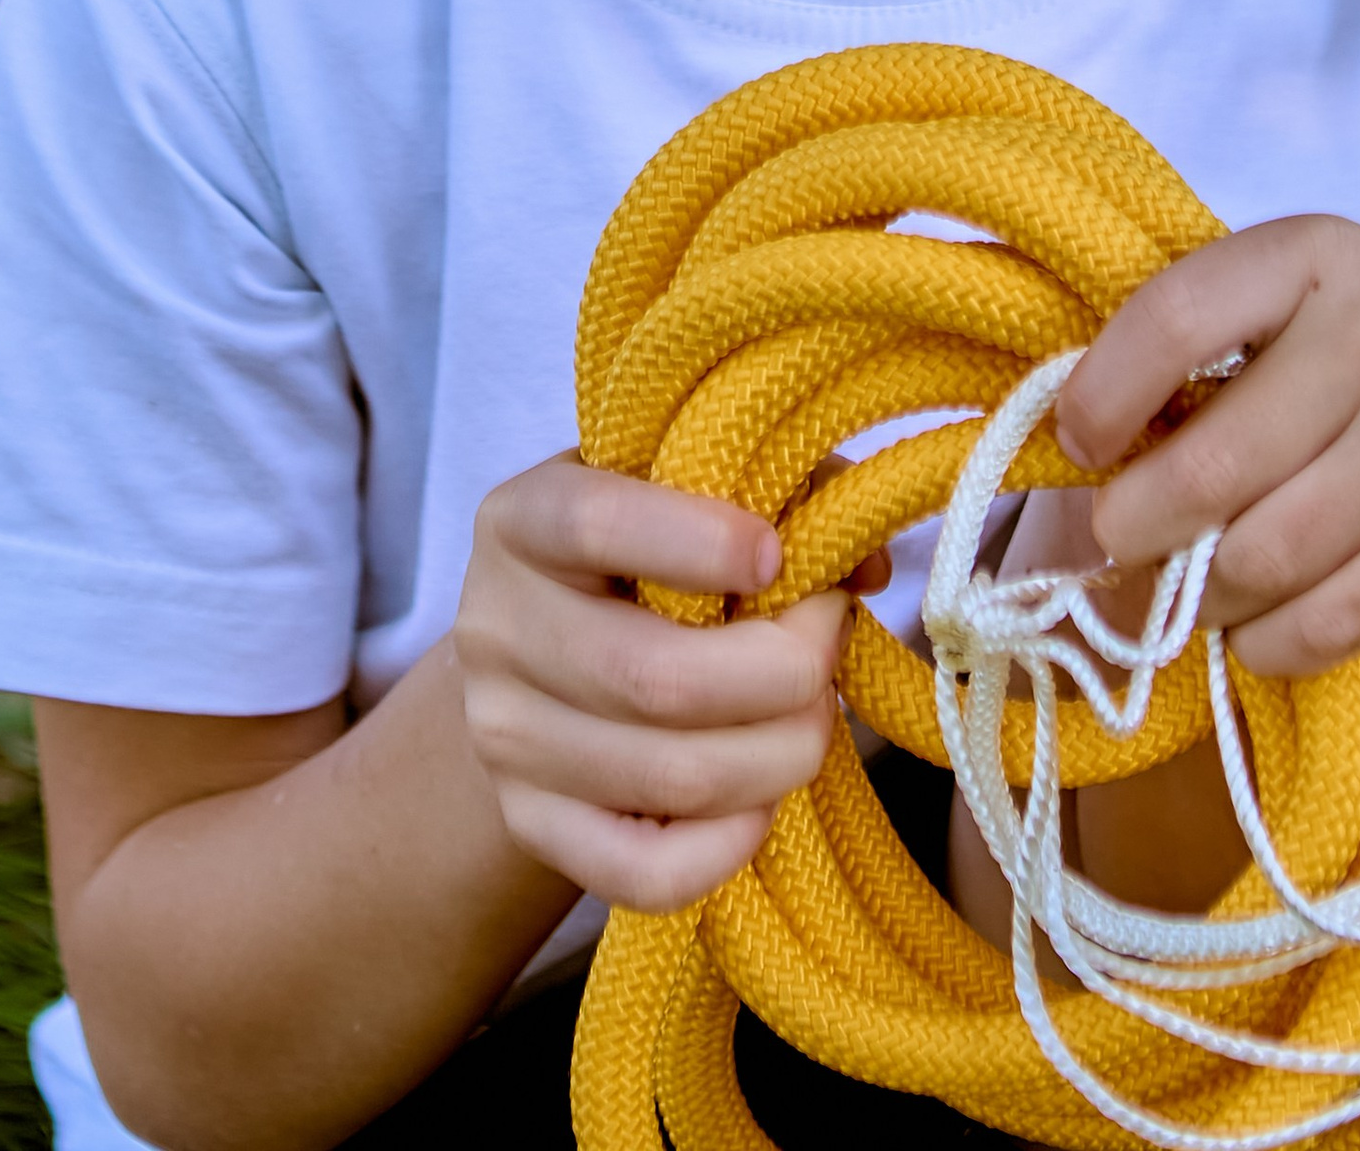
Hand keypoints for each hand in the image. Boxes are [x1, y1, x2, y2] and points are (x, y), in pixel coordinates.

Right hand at [453, 454, 853, 910]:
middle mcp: (494, 630)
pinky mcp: (532, 826)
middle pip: (655, 677)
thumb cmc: (636, 549)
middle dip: (783, 670)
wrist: (534, 650)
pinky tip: (764, 797)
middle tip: (829, 645)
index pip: (593, 524)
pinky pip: (645, 872)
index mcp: (521, 521)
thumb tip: (864, 564)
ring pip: (671, 776)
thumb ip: (779, 491)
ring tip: (811, 715)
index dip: (700, 539)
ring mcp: (505, 740)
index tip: (776, 554)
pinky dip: (730, 844)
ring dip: (780, 752)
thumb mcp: (680, 487)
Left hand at [1056, 217, 1359, 681]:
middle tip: (1122, 550)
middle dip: (1136, 532)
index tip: (1081, 446)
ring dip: (1205, 598)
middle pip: (1205, 473)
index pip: (1175, 316)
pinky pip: (1323, 621)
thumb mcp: (1318, 312)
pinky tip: (1265, 629)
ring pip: (1258, 560)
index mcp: (1319, 254)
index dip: (1104, 393)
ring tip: (1198, 591)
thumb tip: (1082, 461)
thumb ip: (1214, 354)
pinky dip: (1270, 644)